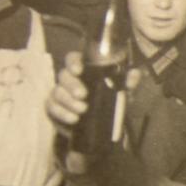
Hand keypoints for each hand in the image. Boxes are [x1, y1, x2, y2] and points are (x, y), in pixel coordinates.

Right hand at [45, 52, 139, 172]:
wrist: (104, 126)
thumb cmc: (112, 100)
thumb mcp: (124, 91)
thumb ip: (129, 81)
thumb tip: (133, 76)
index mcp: (84, 70)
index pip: (73, 59)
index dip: (73, 62)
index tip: (79, 70)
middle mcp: (69, 79)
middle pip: (63, 76)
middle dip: (72, 85)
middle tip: (83, 95)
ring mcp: (60, 94)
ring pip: (57, 92)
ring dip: (68, 101)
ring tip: (82, 110)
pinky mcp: (55, 109)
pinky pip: (52, 108)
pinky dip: (62, 113)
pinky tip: (73, 119)